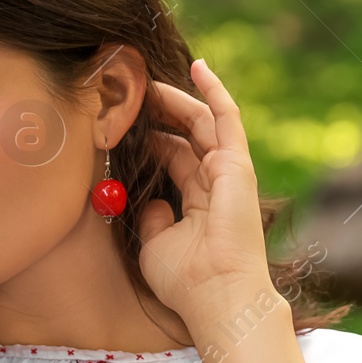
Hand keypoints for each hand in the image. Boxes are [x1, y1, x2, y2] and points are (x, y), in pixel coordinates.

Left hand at [137, 59, 276, 333]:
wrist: (216, 296)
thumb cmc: (186, 280)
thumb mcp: (156, 245)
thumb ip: (153, 219)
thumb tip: (149, 200)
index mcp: (199, 203)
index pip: (174, 157)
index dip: (151, 137)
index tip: (124, 121)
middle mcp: (216, 184)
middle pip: (187, 135)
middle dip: (160, 111)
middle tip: (133, 91)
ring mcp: (229, 172)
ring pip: (201, 122)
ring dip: (176, 99)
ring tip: (147, 80)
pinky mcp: (237, 164)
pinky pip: (226, 118)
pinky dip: (214, 91)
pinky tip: (197, 66)